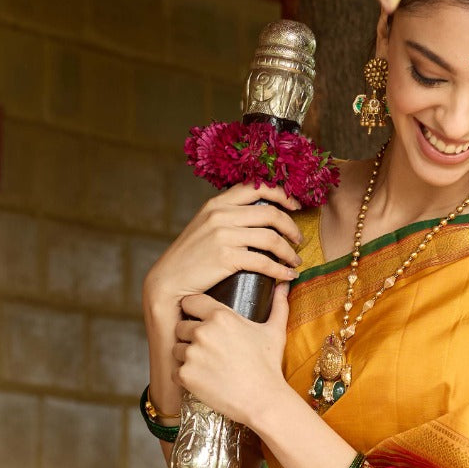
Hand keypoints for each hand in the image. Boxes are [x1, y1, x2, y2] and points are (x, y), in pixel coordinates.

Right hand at [144, 184, 302, 329]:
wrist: (169, 280)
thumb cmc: (191, 258)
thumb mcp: (206, 227)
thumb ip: (228, 217)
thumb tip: (258, 217)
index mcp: (217, 203)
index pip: (257, 187)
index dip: (282, 195)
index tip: (295, 207)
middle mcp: (221, 214)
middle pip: (271, 214)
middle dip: (292, 227)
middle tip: (299, 240)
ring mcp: (223, 235)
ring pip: (271, 238)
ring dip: (289, 252)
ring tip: (295, 261)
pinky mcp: (226, 257)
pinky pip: (264, 262)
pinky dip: (281, 270)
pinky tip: (287, 276)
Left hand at [173, 284, 291, 433]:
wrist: (264, 401)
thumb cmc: (269, 366)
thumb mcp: (275, 332)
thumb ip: (278, 305)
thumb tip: (285, 285)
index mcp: (220, 316)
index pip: (191, 302)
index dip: (194, 311)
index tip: (201, 321)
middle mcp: (202, 332)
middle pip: (181, 326)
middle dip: (190, 337)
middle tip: (209, 351)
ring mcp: (191, 354)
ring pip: (176, 349)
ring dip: (187, 357)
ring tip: (208, 367)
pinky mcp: (185, 375)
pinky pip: (175, 371)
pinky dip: (186, 377)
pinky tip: (205, 381)